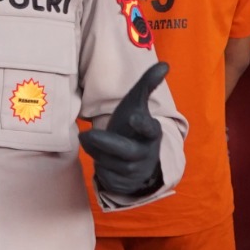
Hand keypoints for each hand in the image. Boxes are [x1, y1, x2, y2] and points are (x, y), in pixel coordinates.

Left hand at [80, 62, 167, 196]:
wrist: (136, 159)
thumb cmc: (133, 126)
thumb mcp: (138, 104)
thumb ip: (148, 84)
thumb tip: (165, 64)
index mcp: (151, 134)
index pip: (150, 129)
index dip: (144, 124)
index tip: (135, 117)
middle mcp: (146, 154)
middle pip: (125, 152)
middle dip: (105, 144)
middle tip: (85, 135)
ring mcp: (135, 172)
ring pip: (108, 163)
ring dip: (96, 152)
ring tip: (92, 140)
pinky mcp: (124, 184)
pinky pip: (105, 176)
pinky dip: (98, 166)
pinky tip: (100, 157)